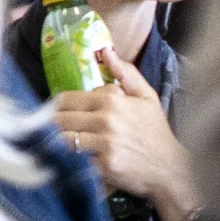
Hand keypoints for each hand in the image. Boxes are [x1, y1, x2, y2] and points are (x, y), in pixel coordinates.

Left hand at [49, 45, 198, 217]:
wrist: (170, 169)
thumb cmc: (156, 132)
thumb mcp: (146, 97)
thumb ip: (125, 73)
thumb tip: (105, 52)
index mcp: (112, 100)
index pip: (66, 99)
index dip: (56, 107)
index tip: (54, 114)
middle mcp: (105, 120)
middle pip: (59, 119)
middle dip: (52, 126)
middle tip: (48, 132)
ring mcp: (104, 144)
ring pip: (62, 140)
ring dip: (55, 143)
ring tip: (54, 147)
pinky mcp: (103, 167)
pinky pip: (73, 161)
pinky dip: (67, 161)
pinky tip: (67, 163)